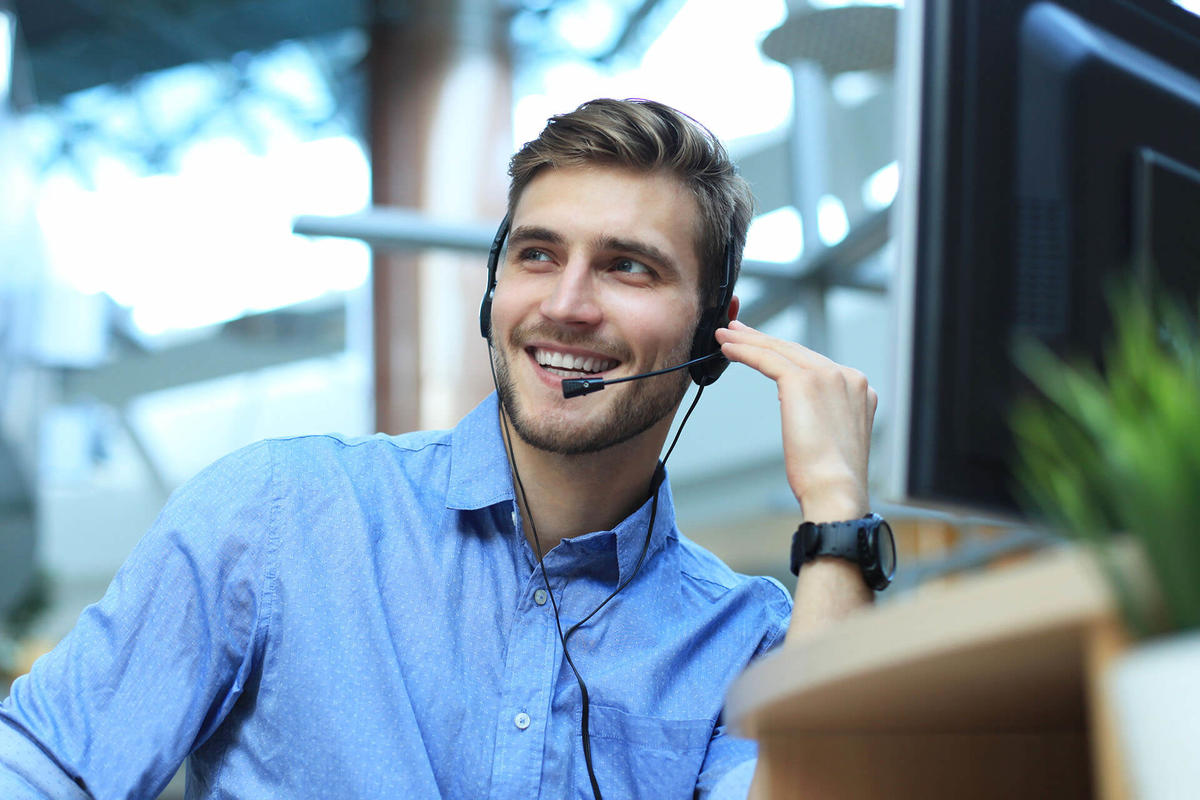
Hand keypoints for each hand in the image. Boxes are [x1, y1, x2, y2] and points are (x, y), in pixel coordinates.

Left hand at [715, 319, 877, 521]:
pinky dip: (745, 351)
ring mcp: (829, 376)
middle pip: (797, 351)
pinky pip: (767, 359)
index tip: (764, 348)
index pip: (814, 364)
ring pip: (781, 350)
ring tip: (725, 335)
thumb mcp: (831, 437)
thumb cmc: (829, 479)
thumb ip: (821, 412)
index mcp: (859, 390)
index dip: (784, 354)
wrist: (836, 491)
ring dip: (749, 341)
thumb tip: (790, 401)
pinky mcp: (804, 382)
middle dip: (764, 339)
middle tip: (738, 330)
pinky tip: (727, 348)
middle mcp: (848, 377)